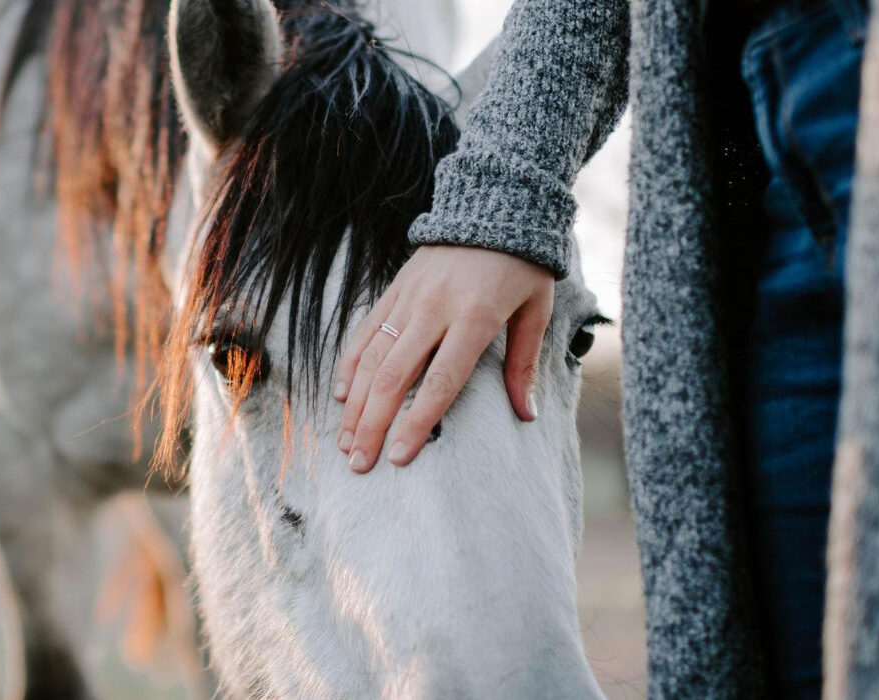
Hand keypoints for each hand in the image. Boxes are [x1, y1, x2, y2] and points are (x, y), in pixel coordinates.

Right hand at [333, 245, 553, 472]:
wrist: (495, 201)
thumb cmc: (523, 263)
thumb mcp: (536, 309)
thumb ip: (523, 363)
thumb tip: (526, 414)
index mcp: (473, 318)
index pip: (440, 382)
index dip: (417, 423)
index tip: (399, 457)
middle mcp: (433, 310)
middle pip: (394, 377)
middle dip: (372, 425)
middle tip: (358, 464)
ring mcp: (408, 298)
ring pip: (371, 358)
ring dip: (355, 405)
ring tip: (345, 443)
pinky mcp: (394, 289)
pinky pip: (365, 332)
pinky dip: (350, 365)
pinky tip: (342, 397)